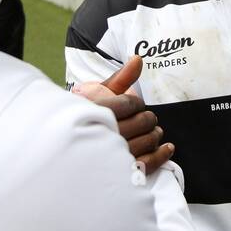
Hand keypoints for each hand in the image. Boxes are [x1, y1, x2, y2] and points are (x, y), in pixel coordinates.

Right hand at [72, 55, 173, 174]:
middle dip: (147, 118)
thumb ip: (120, 79)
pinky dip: (161, 155)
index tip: (134, 105)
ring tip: (153, 132)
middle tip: (145, 119)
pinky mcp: (120, 172)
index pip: (129, 104)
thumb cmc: (82, 118)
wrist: (62, 149)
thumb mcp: (97, 96)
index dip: (136, 103)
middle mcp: (105, 134)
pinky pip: (148, 164)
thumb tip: (138, 59)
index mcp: (95, 112)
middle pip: (142, 122)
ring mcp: (113, 155)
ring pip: (147, 141)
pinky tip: (167, 147)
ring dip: (155, 135)